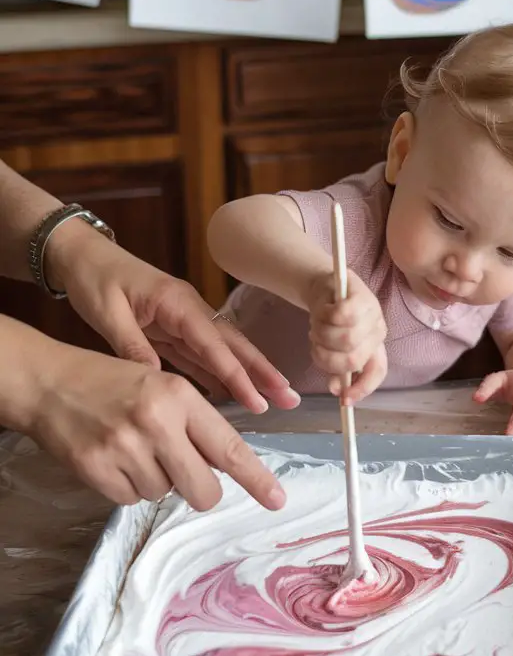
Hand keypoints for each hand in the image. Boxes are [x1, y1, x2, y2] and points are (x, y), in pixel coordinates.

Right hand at [29, 343, 286, 511]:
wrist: (48, 381)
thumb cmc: (110, 382)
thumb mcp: (160, 386)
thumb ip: (193, 423)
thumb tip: (224, 466)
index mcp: (179, 396)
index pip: (228, 447)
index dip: (256, 478)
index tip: (277, 499)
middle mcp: (156, 422)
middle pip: (203, 489)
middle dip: (201, 491)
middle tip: (186, 475)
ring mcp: (124, 448)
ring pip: (164, 494)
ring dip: (155, 480)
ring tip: (133, 447)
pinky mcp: (96, 470)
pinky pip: (131, 499)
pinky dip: (127, 486)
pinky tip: (113, 458)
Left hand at [47, 224, 299, 412]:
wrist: (81, 255)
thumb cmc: (94, 278)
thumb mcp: (107, 314)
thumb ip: (133, 347)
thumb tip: (158, 382)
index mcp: (176, 303)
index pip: (214, 344)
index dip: (237, 374)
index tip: (258, 399)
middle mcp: (187, 311)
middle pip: (232, 345)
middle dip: (262, 371)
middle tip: (289, 397)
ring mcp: (182, 320)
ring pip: (221, 353)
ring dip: (247, 376)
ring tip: (273, 400)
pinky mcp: (171, 330)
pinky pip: (200, 357)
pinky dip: (218, 375)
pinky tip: (232, 395)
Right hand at [307, 269, 386, 402]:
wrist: (325, 286)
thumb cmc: (330, 319)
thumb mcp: (333, 346)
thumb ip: (337, 367)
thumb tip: (336, 389)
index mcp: (375, 347)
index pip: (377, 371)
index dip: (362, 388)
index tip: (343, 399)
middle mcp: (378, 331)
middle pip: (354, 359)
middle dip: (328, 359)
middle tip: (316, 346)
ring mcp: (373, 313)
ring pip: (345, 339)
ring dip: (321, 337)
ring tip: (316, 329)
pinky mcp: (361, 296)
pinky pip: (340, 316)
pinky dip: (323, 317)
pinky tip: (320, 313)